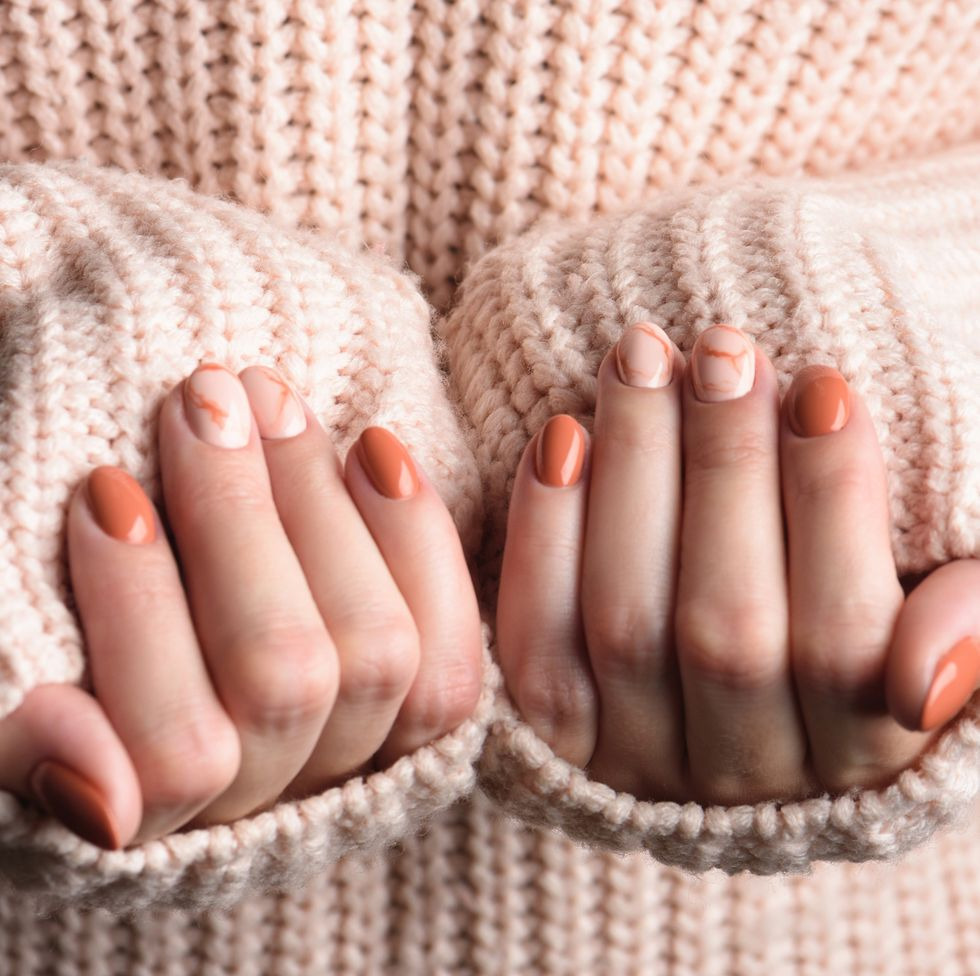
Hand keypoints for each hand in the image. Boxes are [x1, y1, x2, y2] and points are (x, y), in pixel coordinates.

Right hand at [0, 363, 482, 847]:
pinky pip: (452, 646)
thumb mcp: (33, 690)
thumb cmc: (93, 640)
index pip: (174, 751)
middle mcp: (274, 800)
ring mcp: (361, 756)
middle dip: (238, 521)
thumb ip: (31, 740)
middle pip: (285, 677)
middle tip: (204, 399)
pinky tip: (376, 449)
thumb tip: (99, 801)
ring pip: (376, 653)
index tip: (109, 487)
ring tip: (273, 404)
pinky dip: (419, 540)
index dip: (141, 612)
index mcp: (160, 812)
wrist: (197, 605)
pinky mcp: (426, 712)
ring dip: (322, 510)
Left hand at [496, 322, 979, 804]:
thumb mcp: (932, 601)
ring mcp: (636, 760)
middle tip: (721, 348)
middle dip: (726, 468)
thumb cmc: (835, 598)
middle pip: (727, 628)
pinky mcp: (553, 737)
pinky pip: (539, 644)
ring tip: (641, 358)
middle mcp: (741, 773)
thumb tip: (923, 678)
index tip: (821, 385)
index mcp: (856, 753)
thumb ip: (964, 618)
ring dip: (632, 475)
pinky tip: (562, 438)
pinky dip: (546, 536)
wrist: (724, 648)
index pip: (847, 642)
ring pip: (627, 625)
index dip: (834, 507)